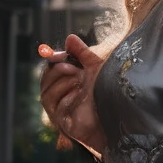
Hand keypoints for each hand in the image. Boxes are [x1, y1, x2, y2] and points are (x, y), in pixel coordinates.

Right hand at [39, 36, 107, 156]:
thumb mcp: (94, 69)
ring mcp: (58, 112)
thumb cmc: (104, 93)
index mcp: (61, 83)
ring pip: (47, 94)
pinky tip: (81, 95)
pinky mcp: (63, 124)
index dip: (50, 60)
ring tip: (81, 81)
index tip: (52, 53)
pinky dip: (69, 99)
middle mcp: (56, 98)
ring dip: (65, 84)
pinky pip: (58, 108)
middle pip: (45, 81)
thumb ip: (82, 54)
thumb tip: (70, 38)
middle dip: (59, 71)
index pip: (49, 69)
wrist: (117, 116)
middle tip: (75, 68)